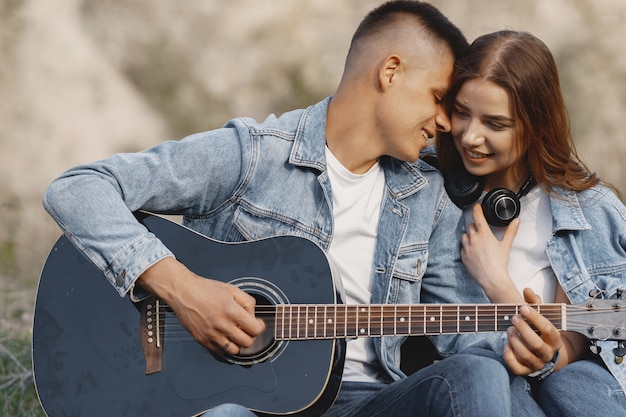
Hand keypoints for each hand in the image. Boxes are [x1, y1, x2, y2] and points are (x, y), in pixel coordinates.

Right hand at [138, 257, 265, 354]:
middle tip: (248, 330)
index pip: (255, 329)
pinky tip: (227, 340)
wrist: (183, 292)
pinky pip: (219, 353)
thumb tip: (253, 316)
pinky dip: (226, 349)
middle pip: (246, 342)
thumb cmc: (206, 289)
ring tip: (237, 335)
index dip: (260, 327)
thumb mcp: (232, 289)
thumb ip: (247, 302)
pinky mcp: (202, 340)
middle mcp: (221, 325)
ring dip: (239, 345)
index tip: (258, 324)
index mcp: (231, 311)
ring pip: (234, 351)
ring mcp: (211, 335)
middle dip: (251, 336)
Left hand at [460, 203, 522, 301]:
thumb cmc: (499, 262)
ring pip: (464, 235)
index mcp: (484, 234)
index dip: (476, 208)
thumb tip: (517, 221)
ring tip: (477, 241)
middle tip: (481, 231)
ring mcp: (466, 247)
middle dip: (475, 226)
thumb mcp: (506, 245)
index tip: (477, 206)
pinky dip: (466, 247)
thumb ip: (511, 231)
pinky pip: (462, 247)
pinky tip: (473, 251)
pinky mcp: (463, 256)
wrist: (492, 278)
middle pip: (470, 225)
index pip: (477, 216)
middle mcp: (473, 238)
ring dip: (469, 235)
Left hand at [503, 288, 562, 374]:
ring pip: (525, 356)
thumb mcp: (540, 316)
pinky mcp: (526, 371)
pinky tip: (505, 345)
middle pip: (536, 344)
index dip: (535, 317)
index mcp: (555, 339)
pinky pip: (517, 368)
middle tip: (514, 318)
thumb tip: (527, 290)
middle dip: (523, 329)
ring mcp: (537, 363)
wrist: (544, 354)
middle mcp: (547, 353)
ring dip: (514, 341)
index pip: (548, 329)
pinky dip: (509, 357)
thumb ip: (534, 303)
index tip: (522, 307)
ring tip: (509, 330)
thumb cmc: (540, 331)